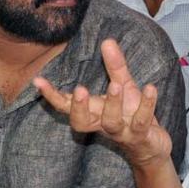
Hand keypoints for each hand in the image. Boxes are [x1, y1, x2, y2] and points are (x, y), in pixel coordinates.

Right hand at [34, 38, 171, 166]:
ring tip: (116, 85)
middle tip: (79, 89)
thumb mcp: (123, 86)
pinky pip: (141, 121)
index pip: (66, 106)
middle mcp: (102, 124)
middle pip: (81, 122)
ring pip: (111, 122)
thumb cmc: (130, 114)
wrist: (151, 146)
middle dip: (78, 107)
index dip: (52, 96)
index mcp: (92, 112)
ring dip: (112, 104)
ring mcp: (121, 132)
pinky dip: (146, 105)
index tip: (38, 81)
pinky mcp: (141, 136)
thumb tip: (107, 41)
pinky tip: (150, 88)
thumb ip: (115, 66)